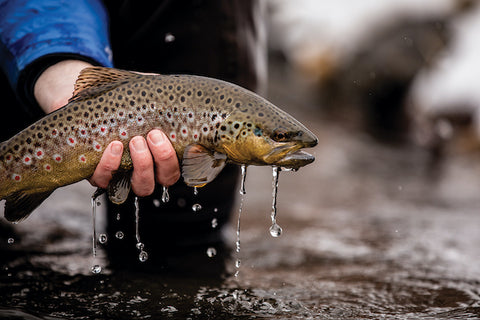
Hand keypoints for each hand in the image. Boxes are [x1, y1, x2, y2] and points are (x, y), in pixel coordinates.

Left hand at [34, 60, 180, 194]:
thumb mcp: (143, 91)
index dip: (193, 161)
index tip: (192, 145)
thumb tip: (175, 87)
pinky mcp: (99, 175)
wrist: (83, 98)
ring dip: (143, 166)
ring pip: (143, 186)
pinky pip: (107, 180)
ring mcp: (125, 175)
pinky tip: (113, 145)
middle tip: (154, 135)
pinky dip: (111, 164)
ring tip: (136, 141)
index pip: (187, 166)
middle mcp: (149, 168)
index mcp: (164, 151)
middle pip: (167, 178)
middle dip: (164, 159)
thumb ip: (160, 91)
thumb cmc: (120, 98)